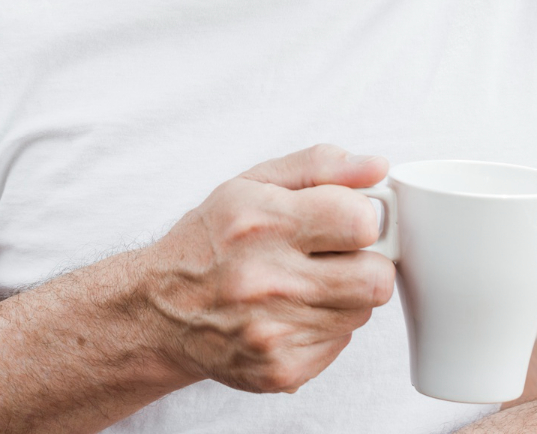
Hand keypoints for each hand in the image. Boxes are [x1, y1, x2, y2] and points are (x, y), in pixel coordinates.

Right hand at [137, 144, 395, 394]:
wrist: (159, 311)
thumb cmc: (211, 239)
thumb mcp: (253, 182)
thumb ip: (320, 166)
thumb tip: (377, 166)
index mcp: (263, 222)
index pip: (360, 222)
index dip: (363, 218)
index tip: (346, 220)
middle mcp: (267, 280)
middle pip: (375, 278)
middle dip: (366, 262)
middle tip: (337, 255)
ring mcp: (274, 332)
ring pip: (362, 312)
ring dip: (344, 294)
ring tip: (305, 281)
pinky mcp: (280, 370)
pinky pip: (341, 344)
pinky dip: (325, 326)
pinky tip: (291, 312)